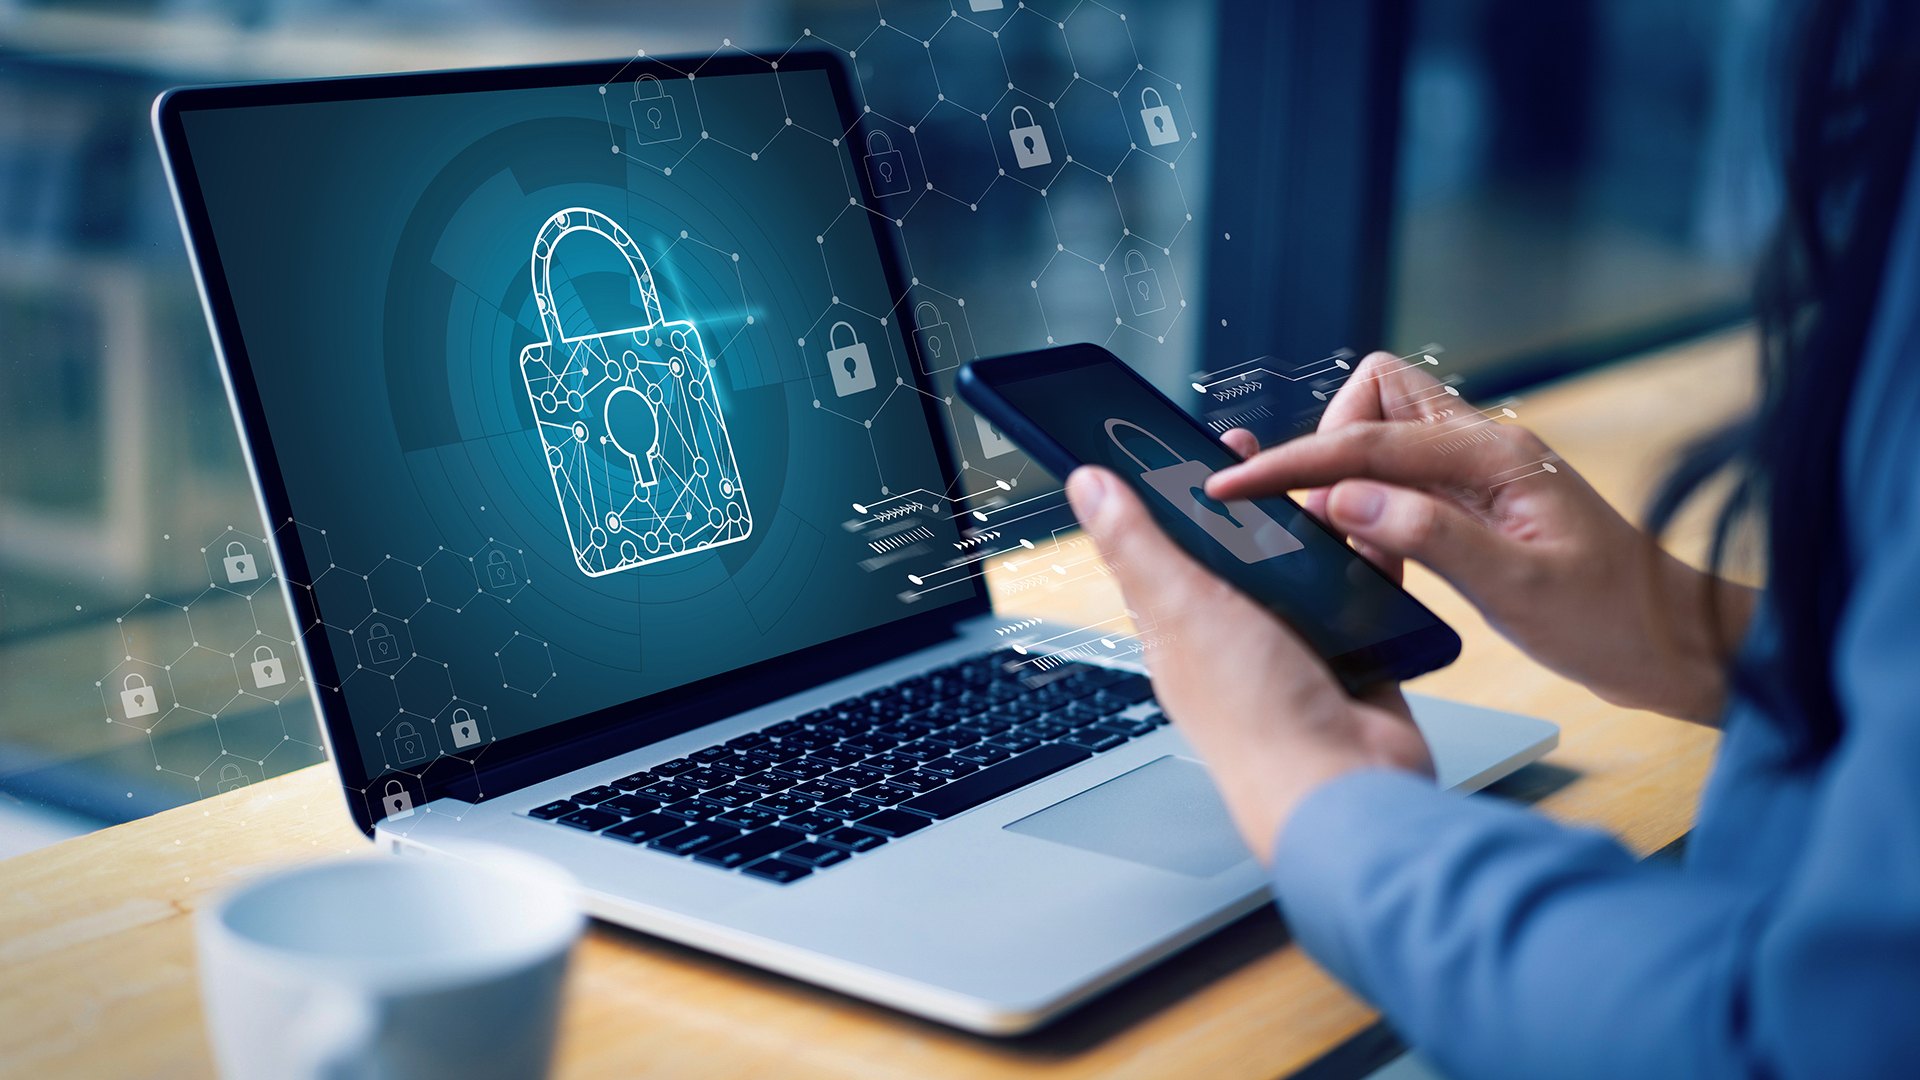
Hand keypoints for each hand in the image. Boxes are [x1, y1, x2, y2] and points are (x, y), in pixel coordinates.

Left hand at [1065, 466, 1432, 861]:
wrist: (1346, 789)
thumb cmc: (1256, 720)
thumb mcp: (1183, 610)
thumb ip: (1138, 545)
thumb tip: (1086, 486)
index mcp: (1181, 627)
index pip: (1169, 543)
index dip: (1178, 490)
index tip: (1197, 438)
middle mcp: (1235, 636)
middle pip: (1244, 549)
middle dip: (1261, 500)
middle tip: (1278, 454)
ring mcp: (1296, 648)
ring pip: (1307, 568)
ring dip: (1319, 529)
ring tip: (1334, 487)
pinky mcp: (1354, 658)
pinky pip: (1363, 595)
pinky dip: (1371, 564)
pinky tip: (1377, 534)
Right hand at [1207, 351, 1752, 722]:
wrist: (1672, 645)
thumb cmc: (1612, 619)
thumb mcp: (1518, 588)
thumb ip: (1427, 535)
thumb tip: (1343, 499)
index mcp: (1496, 455)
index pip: (1369, 441)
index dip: (1295, 462)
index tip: (1237, 486)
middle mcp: (1485, 448)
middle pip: (1374, 398)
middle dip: (1328, 445)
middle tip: (1320, 518)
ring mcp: (1480, 473)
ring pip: (1383, 436)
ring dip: (1348, 478)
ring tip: (1346, 543)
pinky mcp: (1476, 503)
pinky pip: (1402, 480)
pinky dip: (1372, 506)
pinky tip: (1375, 553)